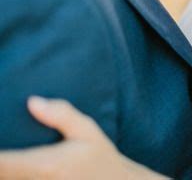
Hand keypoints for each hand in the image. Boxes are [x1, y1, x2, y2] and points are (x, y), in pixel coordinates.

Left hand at [0, 97, 166, 179]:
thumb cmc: (99, 157)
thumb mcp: (87, 130)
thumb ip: (60, 115)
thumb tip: (31, 101)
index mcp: (45, 165)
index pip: (2, 163)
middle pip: (0, 174)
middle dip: (0, 159)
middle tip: (5, 142)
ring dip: (5, 169)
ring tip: (9, 154)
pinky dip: (12, 175)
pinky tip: (15, 167)